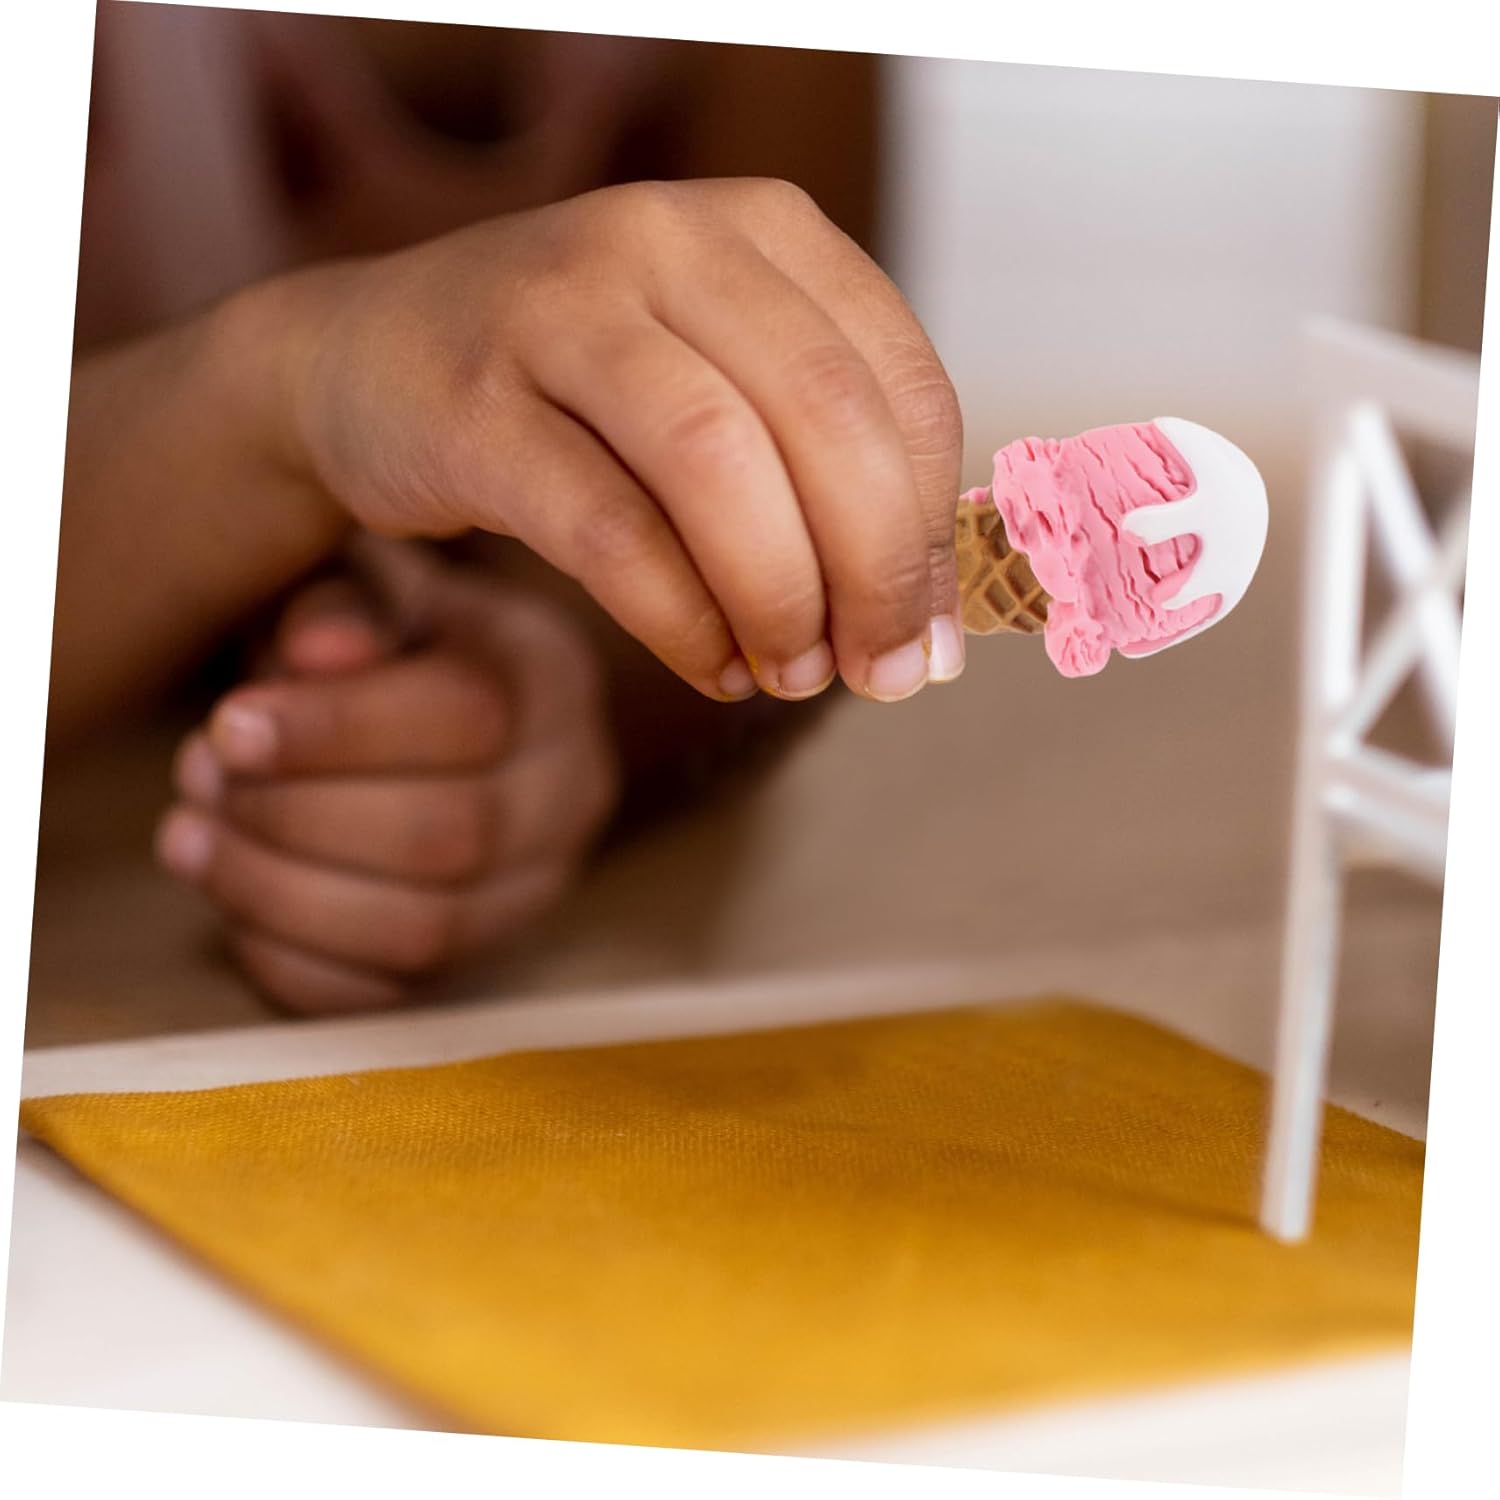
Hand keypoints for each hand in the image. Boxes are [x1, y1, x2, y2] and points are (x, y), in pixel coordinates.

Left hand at [154, 538, 620, 1012]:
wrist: (452, 701)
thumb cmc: (394, 634)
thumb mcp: (374, 589)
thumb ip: (347, 604)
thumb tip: (317, 650)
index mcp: (553, 680)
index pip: (471, 717)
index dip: (338, 730)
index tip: (228, 722)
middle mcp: (570, 793)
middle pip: (449, 836)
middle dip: (296, 817)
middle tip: (200, 777)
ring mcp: (536, 887)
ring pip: (422, 931)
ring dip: (280, 891)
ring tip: (191, 836)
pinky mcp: (483, 958)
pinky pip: (389, 997)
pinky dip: (292, 960)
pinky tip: (232, 903)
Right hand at [280, 177, 965, 703]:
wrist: (366, 363)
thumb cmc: (577, 398)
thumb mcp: (718, 388)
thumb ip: (820, 472)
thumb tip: (924, 622)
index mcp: (760, 229)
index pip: (899, 384)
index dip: (931, 529)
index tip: (928, 637)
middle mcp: (664, 238)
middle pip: (825, 415)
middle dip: (875, 570)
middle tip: (878, 674)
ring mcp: (558, 306)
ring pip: (716, 461)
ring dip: (778, 595)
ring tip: (790, 674)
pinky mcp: (472, 398)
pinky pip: (607, 529)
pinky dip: (678, 618)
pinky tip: (711, 669)